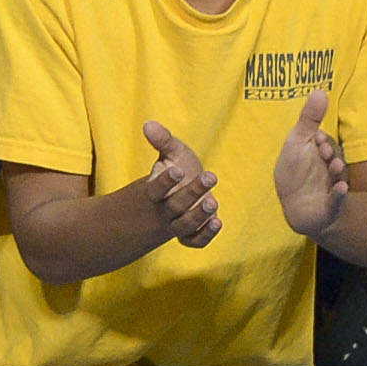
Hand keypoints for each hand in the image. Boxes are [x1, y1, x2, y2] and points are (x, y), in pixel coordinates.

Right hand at [140, 119, 221, 248]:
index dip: (165, 181)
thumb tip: (149, 124)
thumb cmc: (175, 169)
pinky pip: (194, 241)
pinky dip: (204, 236)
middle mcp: (163, 209)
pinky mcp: (188, 234)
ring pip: (184, 225)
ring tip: (213, 202)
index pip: (155, 189)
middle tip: (210, 177)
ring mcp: (175, 224)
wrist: (176, 194)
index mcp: (154, 190)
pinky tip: (217, 223)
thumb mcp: (170, 153)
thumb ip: (162, 140)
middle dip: (192, 193)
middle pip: (174, 206)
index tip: (177, 170)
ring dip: (199, 215)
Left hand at [272, 90, 347, 240]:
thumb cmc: (295, 172)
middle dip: (330, 153)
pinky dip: (339, 194)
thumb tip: (320, 91)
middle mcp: (330, 169)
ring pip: (338, 177)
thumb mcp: (297, 142)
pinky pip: (337, 200)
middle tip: (323, 150)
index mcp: (321, 153)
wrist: (297, 206)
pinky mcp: (330, 205)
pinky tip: (340, 188)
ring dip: (336, 171)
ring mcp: (331, 186)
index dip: (322, 140)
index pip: (325, 143)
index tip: (317, 136)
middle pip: (333, 159)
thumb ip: (309, 119)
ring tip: (334, 165)